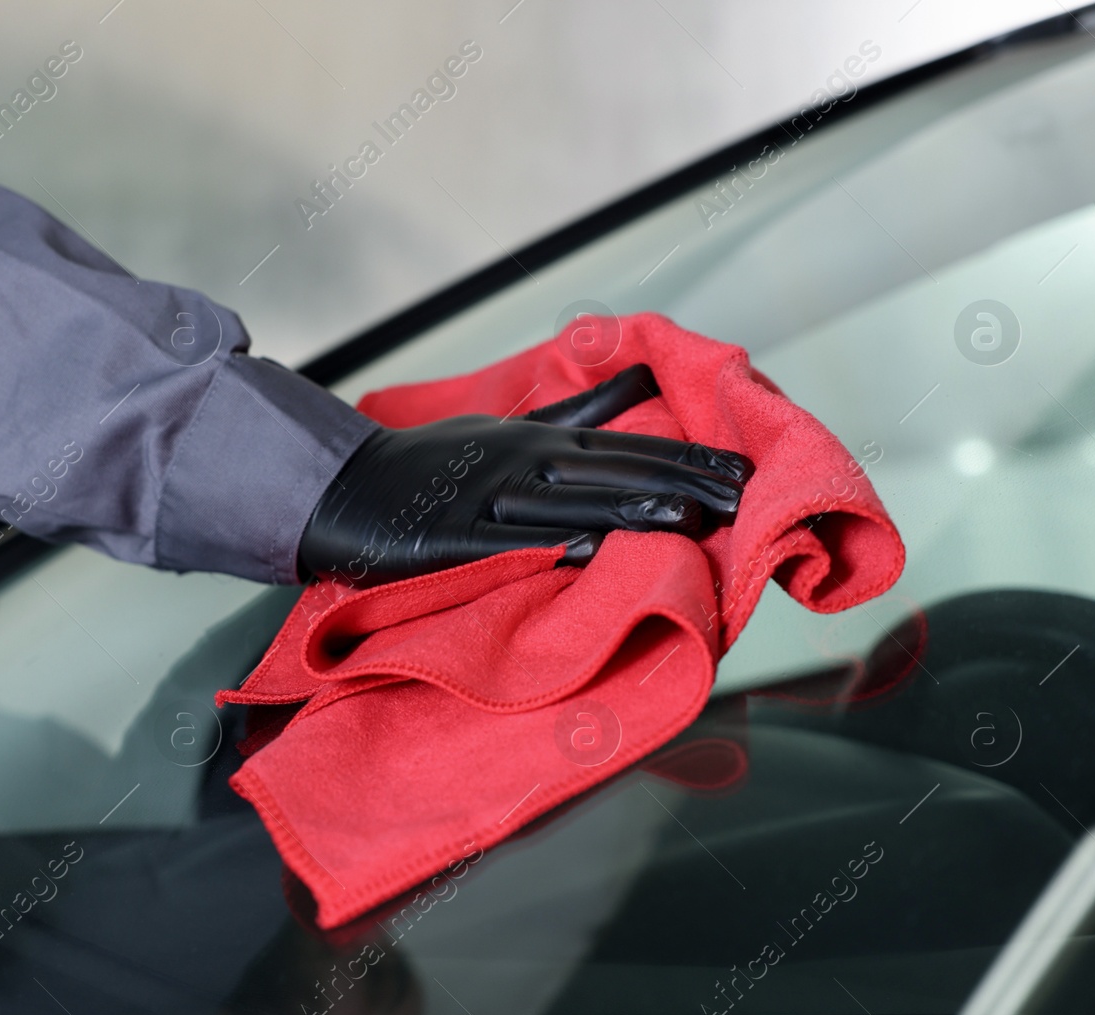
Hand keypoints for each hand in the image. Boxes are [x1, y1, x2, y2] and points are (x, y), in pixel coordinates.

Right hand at [299, 366, 752, 585]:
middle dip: (683, 485)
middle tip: (747, 498)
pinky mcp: (451, 537)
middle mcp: (521, 462)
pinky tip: (595, 555)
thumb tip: (642, 379)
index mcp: (539, 439)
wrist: (346, 488)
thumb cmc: (434, 463)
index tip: (748, 471)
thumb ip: (579, 413)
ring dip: (633, 512)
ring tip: (693, 520)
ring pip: (570, 504)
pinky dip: (554, 548)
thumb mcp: (510, 427)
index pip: (629, 447)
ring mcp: (487, 499)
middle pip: (613, 474)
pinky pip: (509, 544)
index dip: (689, 459)